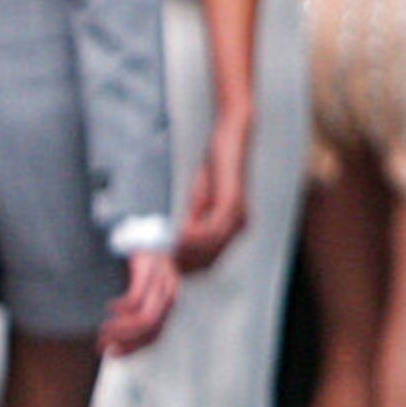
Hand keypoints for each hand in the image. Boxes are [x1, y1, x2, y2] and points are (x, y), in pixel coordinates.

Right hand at [97, 251, 177, 356]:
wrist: (143, 225)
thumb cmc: (136, 258)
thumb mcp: (139, 285)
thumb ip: (135, 305)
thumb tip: (114, 330)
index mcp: (168, 300)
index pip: (156, 335)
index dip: (134, 349)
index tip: (113, 354)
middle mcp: (169, 292)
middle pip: (152, 331)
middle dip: (126, 343)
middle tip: (103, 347)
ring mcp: (160, 280)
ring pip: (146, 319)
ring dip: (122, 330)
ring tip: (103, 331)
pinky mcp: (148, 268)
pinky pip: (137, 298)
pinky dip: (122, 307)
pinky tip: (109, 307)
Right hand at [175, 114, 249, 273]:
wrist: (233, 139)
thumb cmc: (217, 165)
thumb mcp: (201, 197)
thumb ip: (194, 218)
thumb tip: (179, 238)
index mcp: (234, 226)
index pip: (212, 258)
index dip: (190, 266)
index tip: (170, 267)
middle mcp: (240, 225)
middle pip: (212, 257)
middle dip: (187, 263)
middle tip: (165, 263)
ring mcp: (238, 216)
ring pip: (212, 246)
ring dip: (189, 250)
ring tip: (169, 251)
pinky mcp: (232, 203)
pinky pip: (213, 228)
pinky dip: (195, 234)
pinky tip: (180, 234)